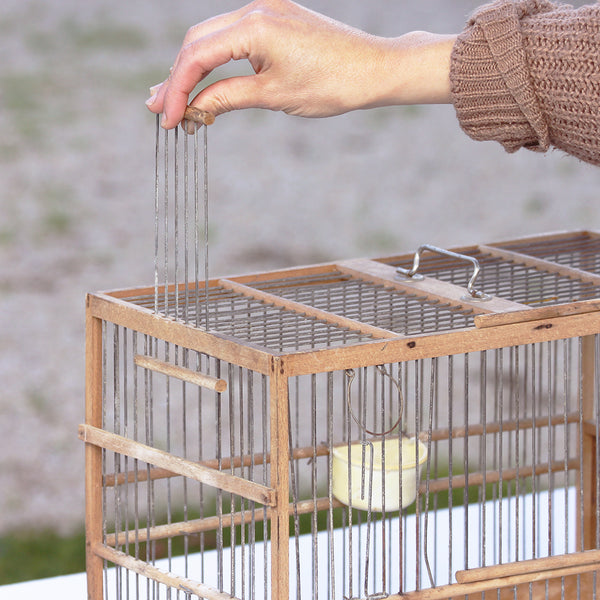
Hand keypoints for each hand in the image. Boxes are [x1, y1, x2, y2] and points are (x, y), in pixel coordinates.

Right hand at [146, 0, 455, 128]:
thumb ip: (227, 98)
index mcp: (254, 26)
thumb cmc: (331, 84)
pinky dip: (216, 61)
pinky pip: (232, 37)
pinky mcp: (274, 18)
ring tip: (176, 101)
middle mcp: (255, 8)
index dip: (176, 90)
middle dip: (177, 78)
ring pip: (212, 37)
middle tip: (160, 110)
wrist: (373, 69)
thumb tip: (192, 108)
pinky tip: (205, 82)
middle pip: (197, 41)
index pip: (197, 57)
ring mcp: (265, 9)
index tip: (166, 119)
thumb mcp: (274, 96)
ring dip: (193, 70)